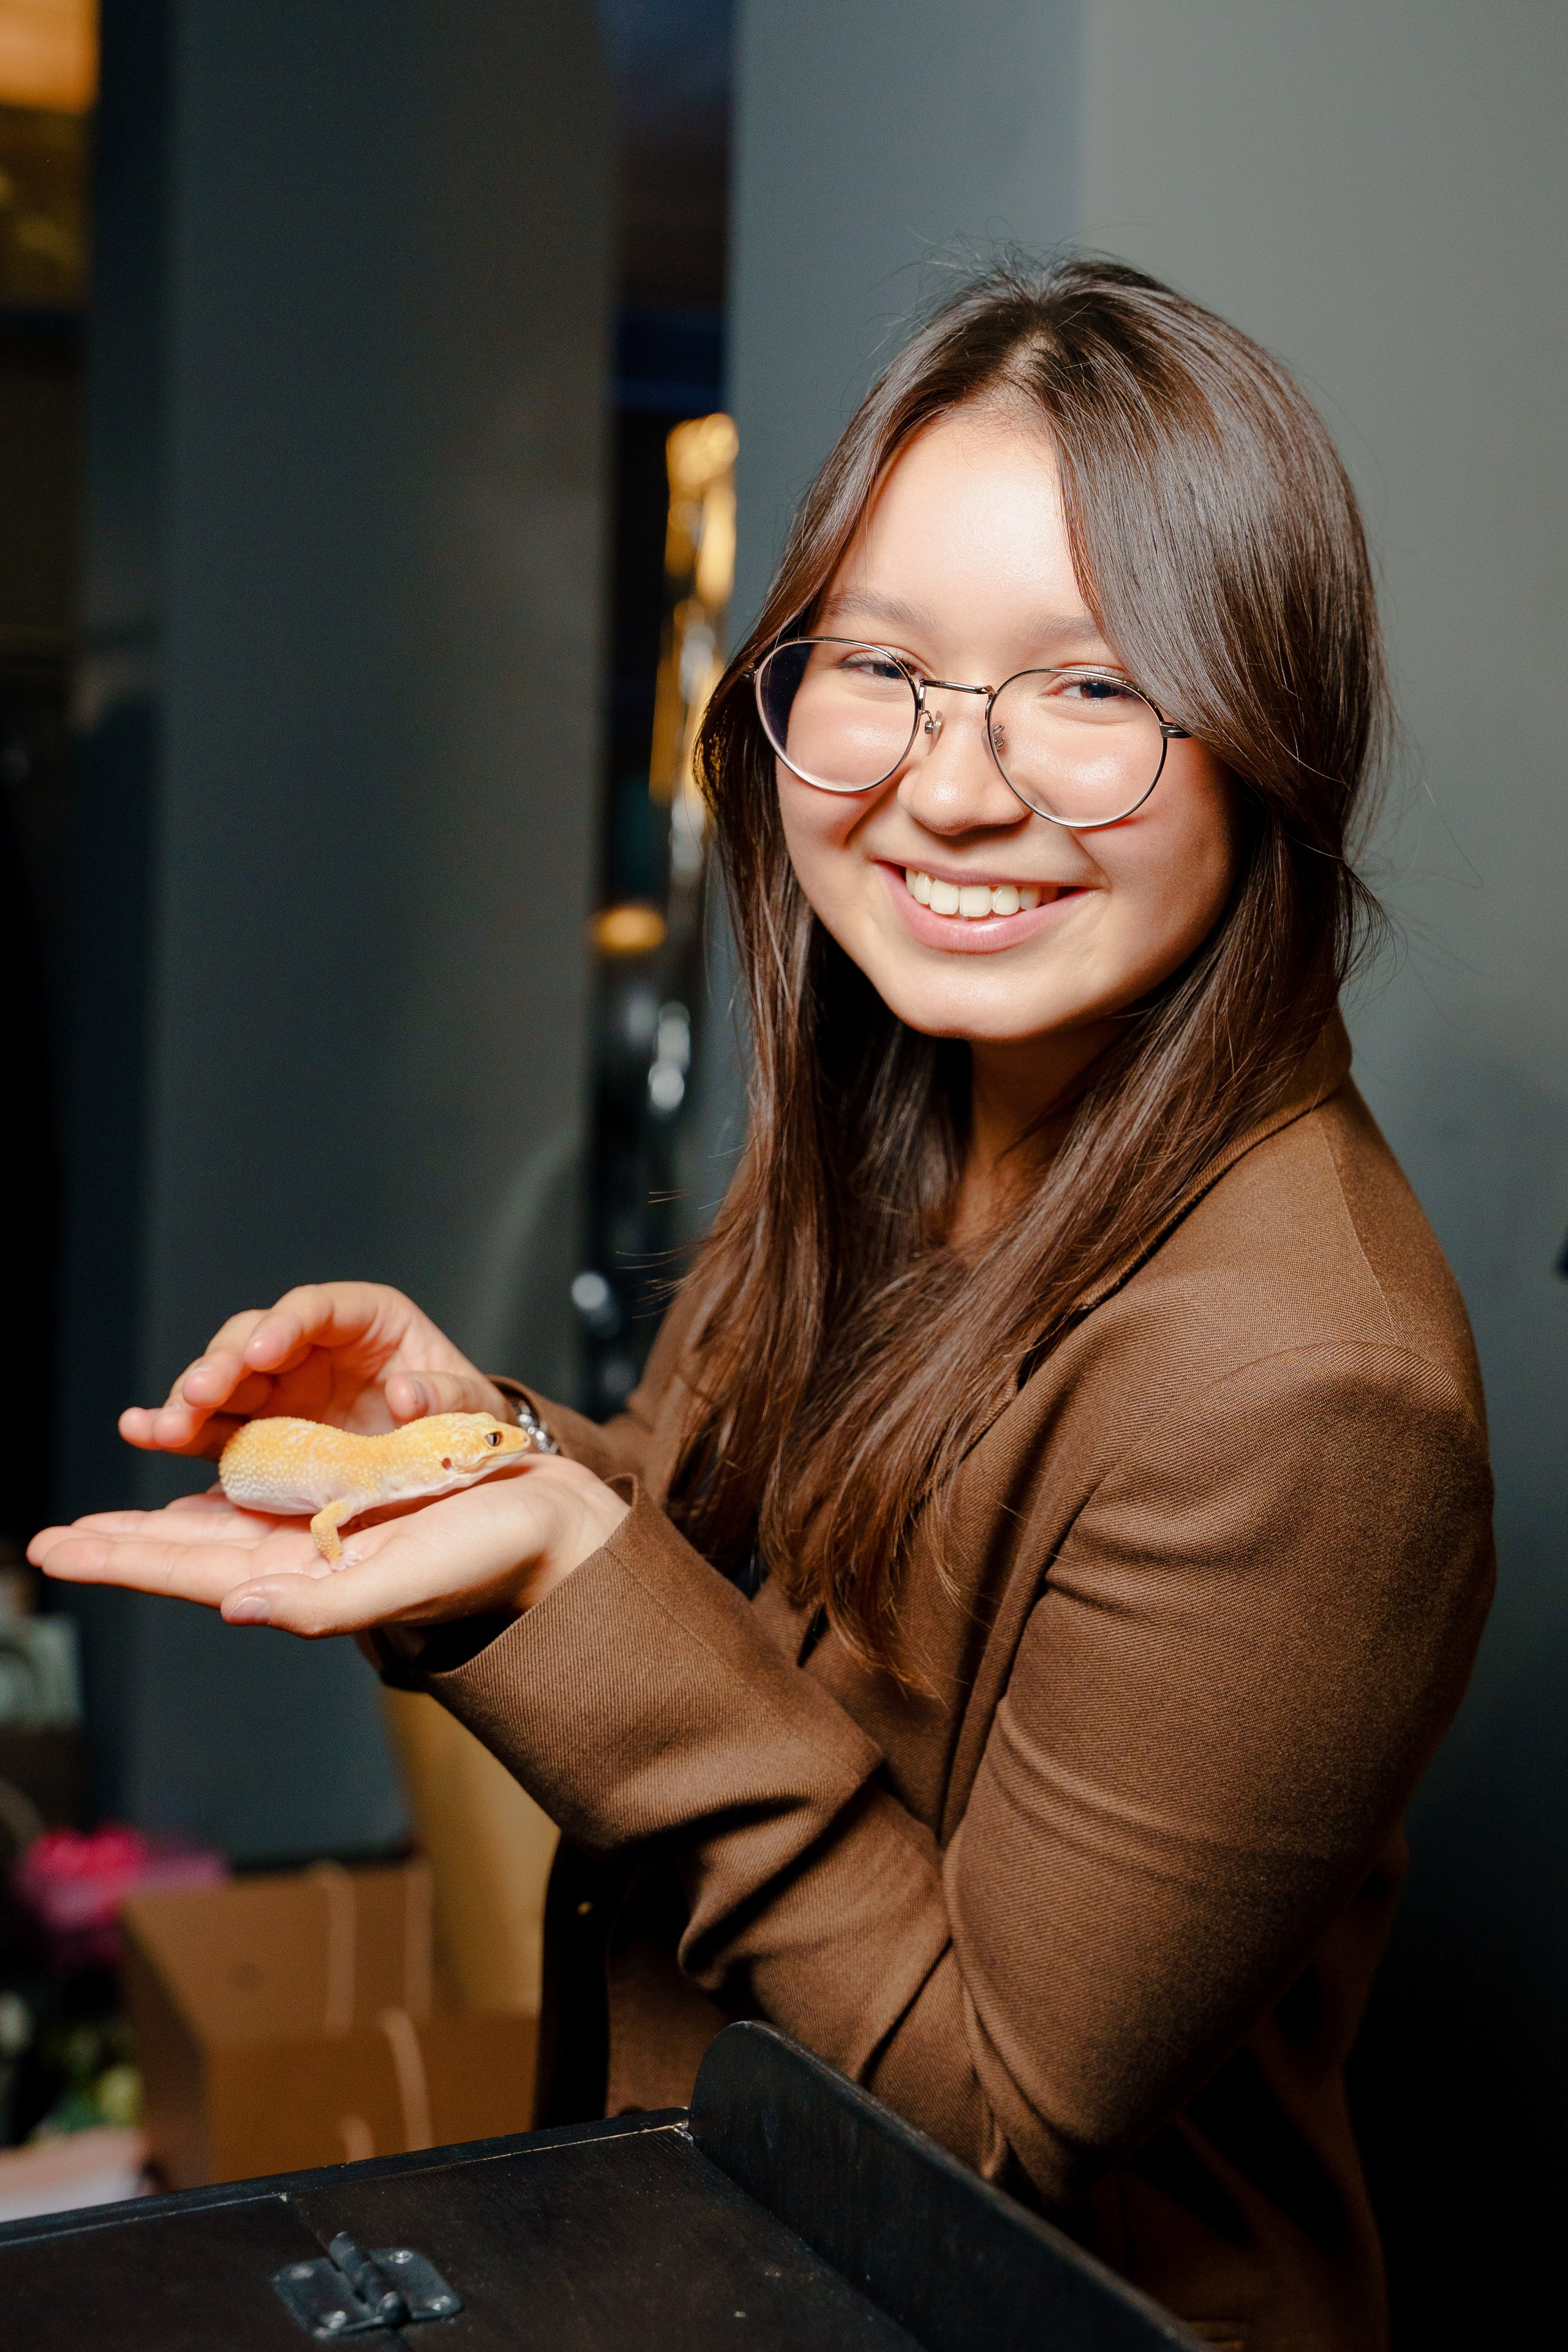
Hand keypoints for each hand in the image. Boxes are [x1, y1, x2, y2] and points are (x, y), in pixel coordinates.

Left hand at [27, 1456, 629, 1635]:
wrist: (555, 1532)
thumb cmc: (492, 1558)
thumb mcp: (409, 1579)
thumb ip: (325, 1604)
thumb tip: (237, 1610)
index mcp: (309, 1580)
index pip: (192, 1573)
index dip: (122, 1559)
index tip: (54, 1550)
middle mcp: (306, 1558)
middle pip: (189, 1551)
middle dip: (120, 1545)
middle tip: (49, 1543)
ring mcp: (327, 1532)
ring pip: (218, 1525)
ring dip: (156, 1525)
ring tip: (100, 1525)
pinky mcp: (353, 1503)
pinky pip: (265, 1497)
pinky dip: (218, 1493)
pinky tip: (196, 1489)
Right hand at [119, 1280, 509, 1462]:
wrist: (453, 1466)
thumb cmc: (463, 1421)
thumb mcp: (470, 1408)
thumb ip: (444, 1397)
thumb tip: (406, 1393)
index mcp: (369, 1321)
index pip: (318, 1308)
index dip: (285, 1324)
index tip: (263, 1349)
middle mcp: (314, 1345)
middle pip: (254, 1338)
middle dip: (223, 1364)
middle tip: (199, 1394)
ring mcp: (282, 1386)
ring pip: (223, 1380)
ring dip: (189, 1400)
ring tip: (159, 1427)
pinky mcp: (262, 1428)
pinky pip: (214, 1425)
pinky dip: (179, 1428)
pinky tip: (142, 1431)